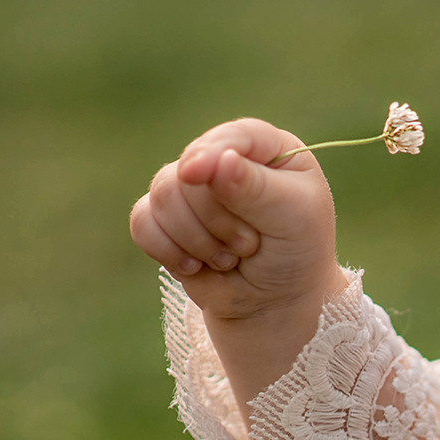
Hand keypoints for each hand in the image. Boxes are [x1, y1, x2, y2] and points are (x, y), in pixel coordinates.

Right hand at [130, 117, 345, 321]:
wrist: (275, 302)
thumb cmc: (296, 252)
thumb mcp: (293, 217)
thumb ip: (256, 188)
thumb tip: (221, 160)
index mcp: (268, 149)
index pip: (233, 137)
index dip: (211, 153)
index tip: (196, 173)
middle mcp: (226, 160)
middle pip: (189, 172)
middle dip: (216, 220)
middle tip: (249, 246)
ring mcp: (193, 189)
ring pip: (162, 195)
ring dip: (195, 239)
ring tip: (229, 259)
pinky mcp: (167, 219)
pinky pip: (142, 221)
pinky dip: (165, 249)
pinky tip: (194, 265)